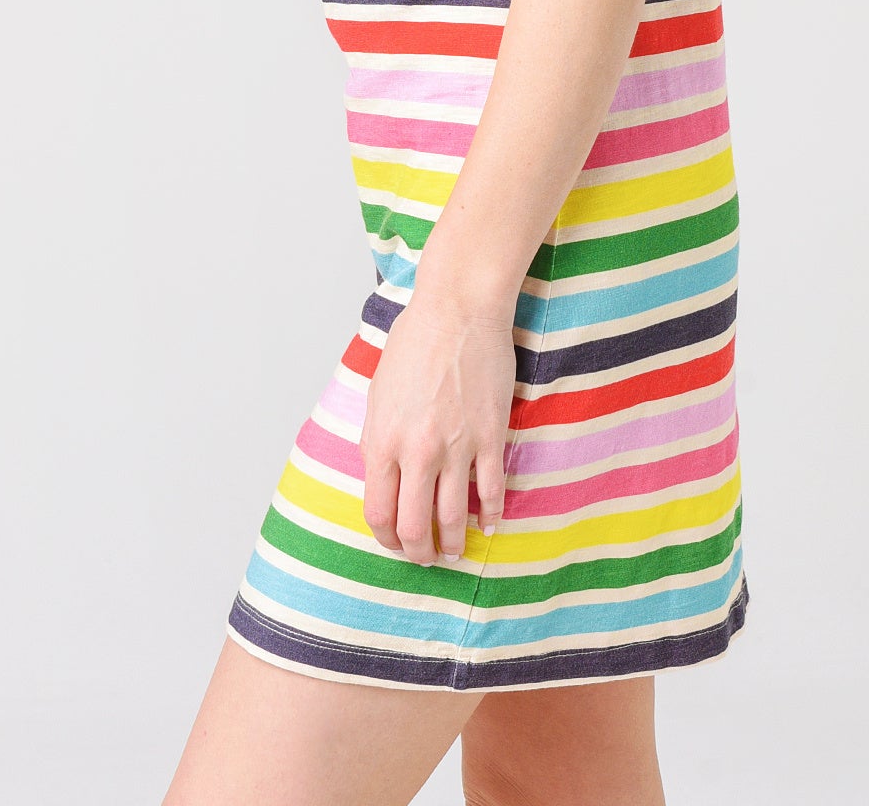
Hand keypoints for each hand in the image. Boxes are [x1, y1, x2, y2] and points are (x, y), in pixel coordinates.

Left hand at [359, 289, 517, 563]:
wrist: (457, 311)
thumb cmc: (414, 343)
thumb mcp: (378, 393)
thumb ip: (378, 439)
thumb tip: (384, 476)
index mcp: (382, 442)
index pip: (379, 513)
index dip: (386, 538)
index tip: (395, 543)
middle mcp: (417, 452)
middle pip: (414, 527)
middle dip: (419, 552)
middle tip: (426, 557)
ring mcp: (456, 447)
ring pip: (453, 518)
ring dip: (454, 543)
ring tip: (455, 551)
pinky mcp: (490, 437)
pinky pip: (490, 491)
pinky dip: (490, 515)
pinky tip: (488, 524)